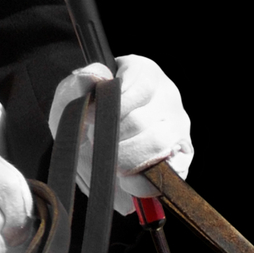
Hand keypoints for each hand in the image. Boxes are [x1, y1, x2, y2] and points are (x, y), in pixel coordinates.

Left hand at [49, 55, 194, 216]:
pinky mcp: (184, 155)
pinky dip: (144, 179)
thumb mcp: (69, 102)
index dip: (113, 105)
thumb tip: (94, 77)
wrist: (92, 155)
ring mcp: (179, 126)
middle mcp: (168, 96)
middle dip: (114, 138)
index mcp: (144, 72)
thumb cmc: (84, 122)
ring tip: (112, 158)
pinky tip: (129, 177)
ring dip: (126, 159)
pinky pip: (170, 170)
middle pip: (143, 121)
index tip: (90, 119)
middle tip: (99, 141)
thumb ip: (75, 86)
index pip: (140, 86)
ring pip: (156, 145)